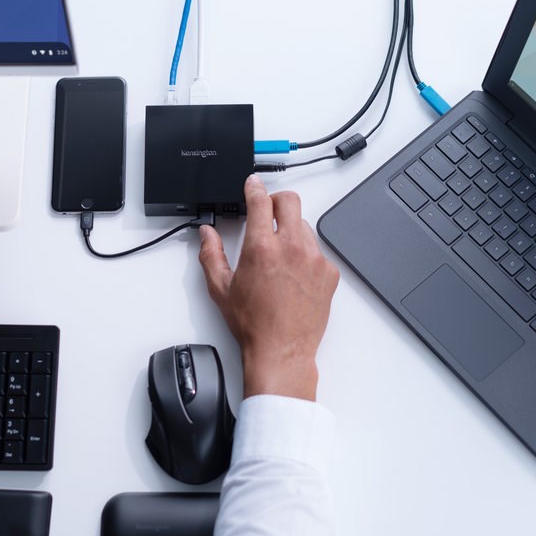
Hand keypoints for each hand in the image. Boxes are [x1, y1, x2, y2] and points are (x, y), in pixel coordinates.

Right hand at [198, 175, 339, 400]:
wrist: (282, 351)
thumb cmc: (253, 325)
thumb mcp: (221, 289)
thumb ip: (211, 255)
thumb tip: (207, 234)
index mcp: (262, 248)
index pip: (261, 201)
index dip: (255, 187)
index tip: (253, 185)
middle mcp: (291, 248)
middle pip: (290, 201)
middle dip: (277, 200)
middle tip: (268, 211)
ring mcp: (314, 260)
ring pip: (304, 226)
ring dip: (291, 230)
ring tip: (279, 254)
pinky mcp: (329, 273)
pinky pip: (317, 251)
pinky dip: (305, 255)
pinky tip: (294, 274)